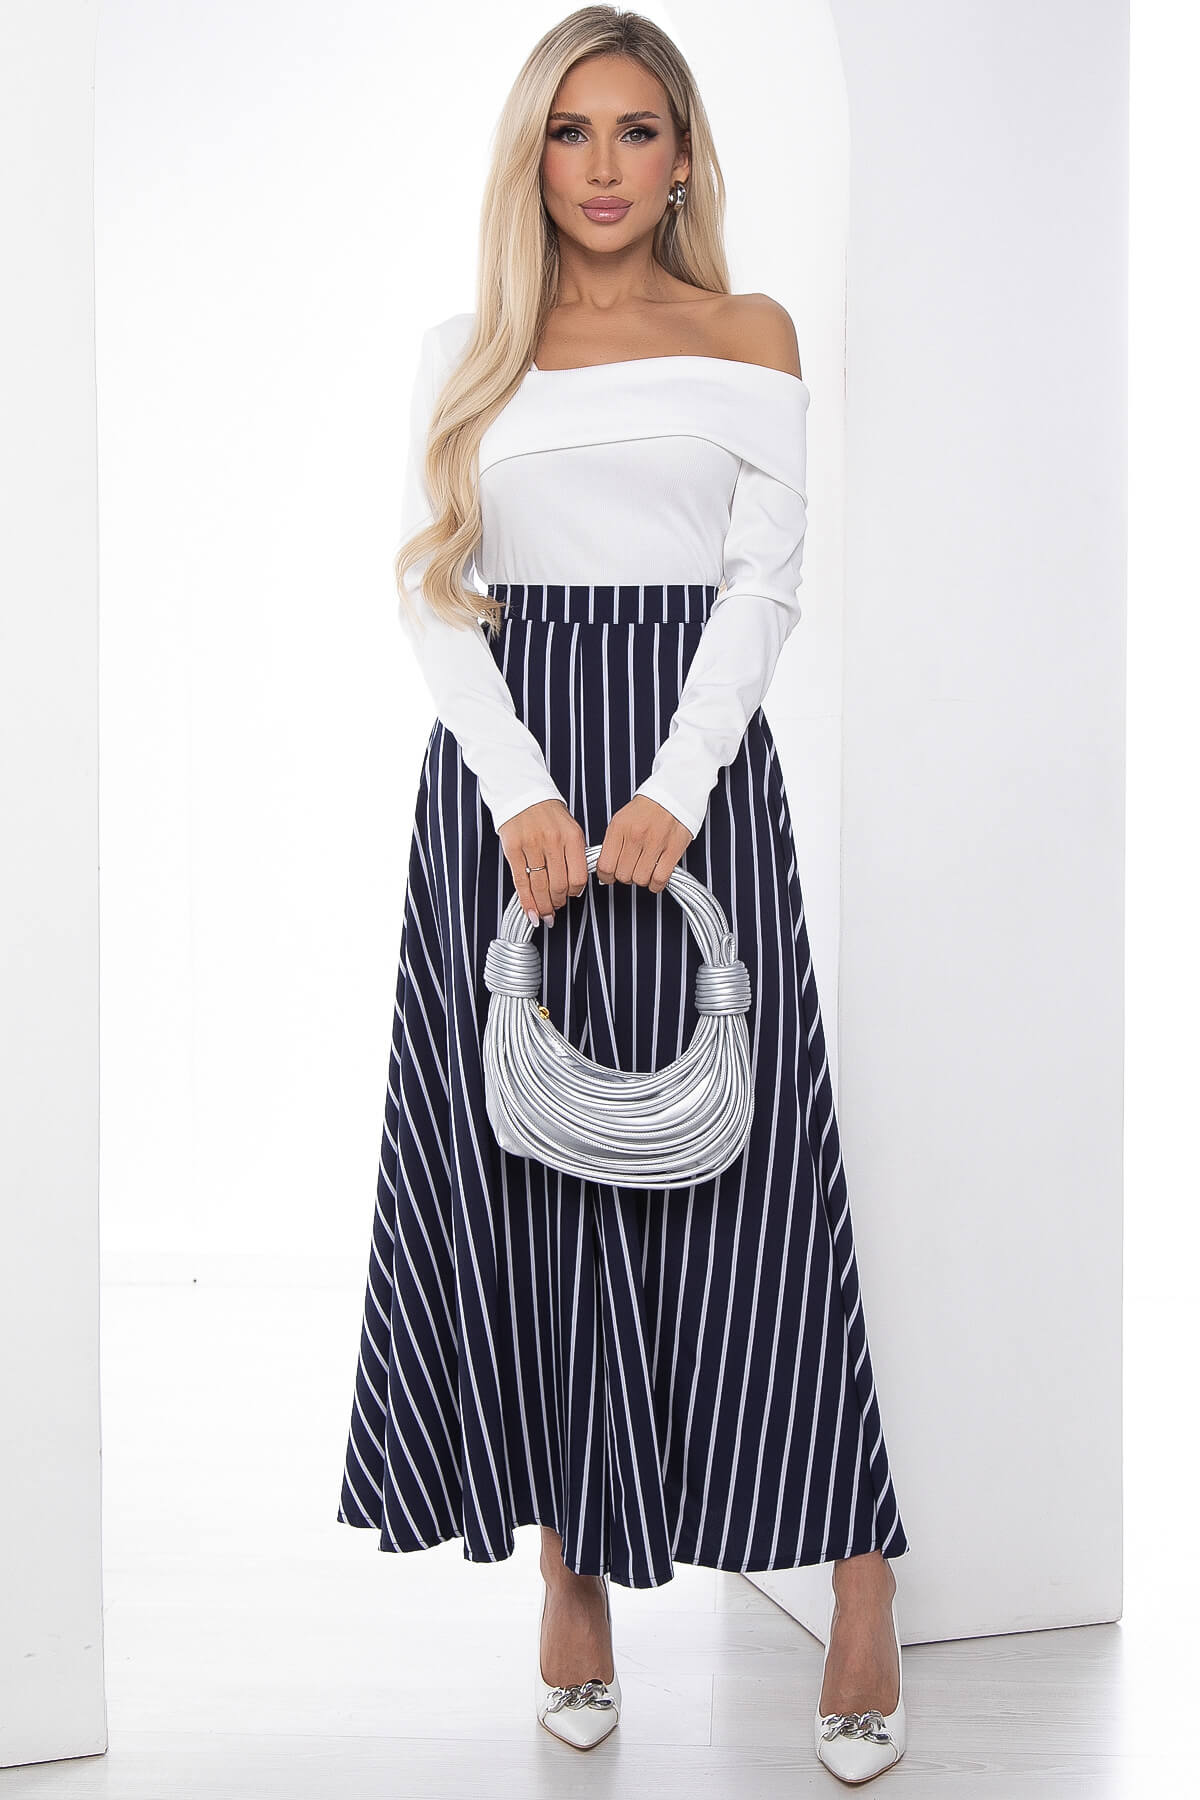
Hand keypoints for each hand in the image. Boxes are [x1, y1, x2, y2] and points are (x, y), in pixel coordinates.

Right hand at [497, 798, 587, 926]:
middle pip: (559, 885)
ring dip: (543, 906)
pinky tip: (530, 912)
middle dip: (558, 902)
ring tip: (544, 914)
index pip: (579, 876)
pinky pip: (521, 881)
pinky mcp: (513, 849)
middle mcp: (553, 841)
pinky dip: (526, 901)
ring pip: (540, 886)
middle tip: (556, 908)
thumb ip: (574, 853)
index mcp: (572, 836)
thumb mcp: (569, 827)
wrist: (522, 792)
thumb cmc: (547, 811)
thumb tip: (574, 884)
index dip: (576, 892)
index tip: (572, 896)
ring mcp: (532, 845)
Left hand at [596, 796, 693, 893]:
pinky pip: (659, 879)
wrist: (674, 793)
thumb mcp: (621, 819)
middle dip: (625, 876)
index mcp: (619, 827)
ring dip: (641, 879)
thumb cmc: (647, 808)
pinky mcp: (673, 849)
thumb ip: (612, 842)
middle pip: (623, 875)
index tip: (609, 877)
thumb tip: (605, 867)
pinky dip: (656, 883)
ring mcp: (656, 842)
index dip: (606, 876)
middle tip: (630, 869)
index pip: (605, 865)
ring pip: (640, 879)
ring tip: (644, 870)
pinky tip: (655, 876)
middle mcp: (636, 835)